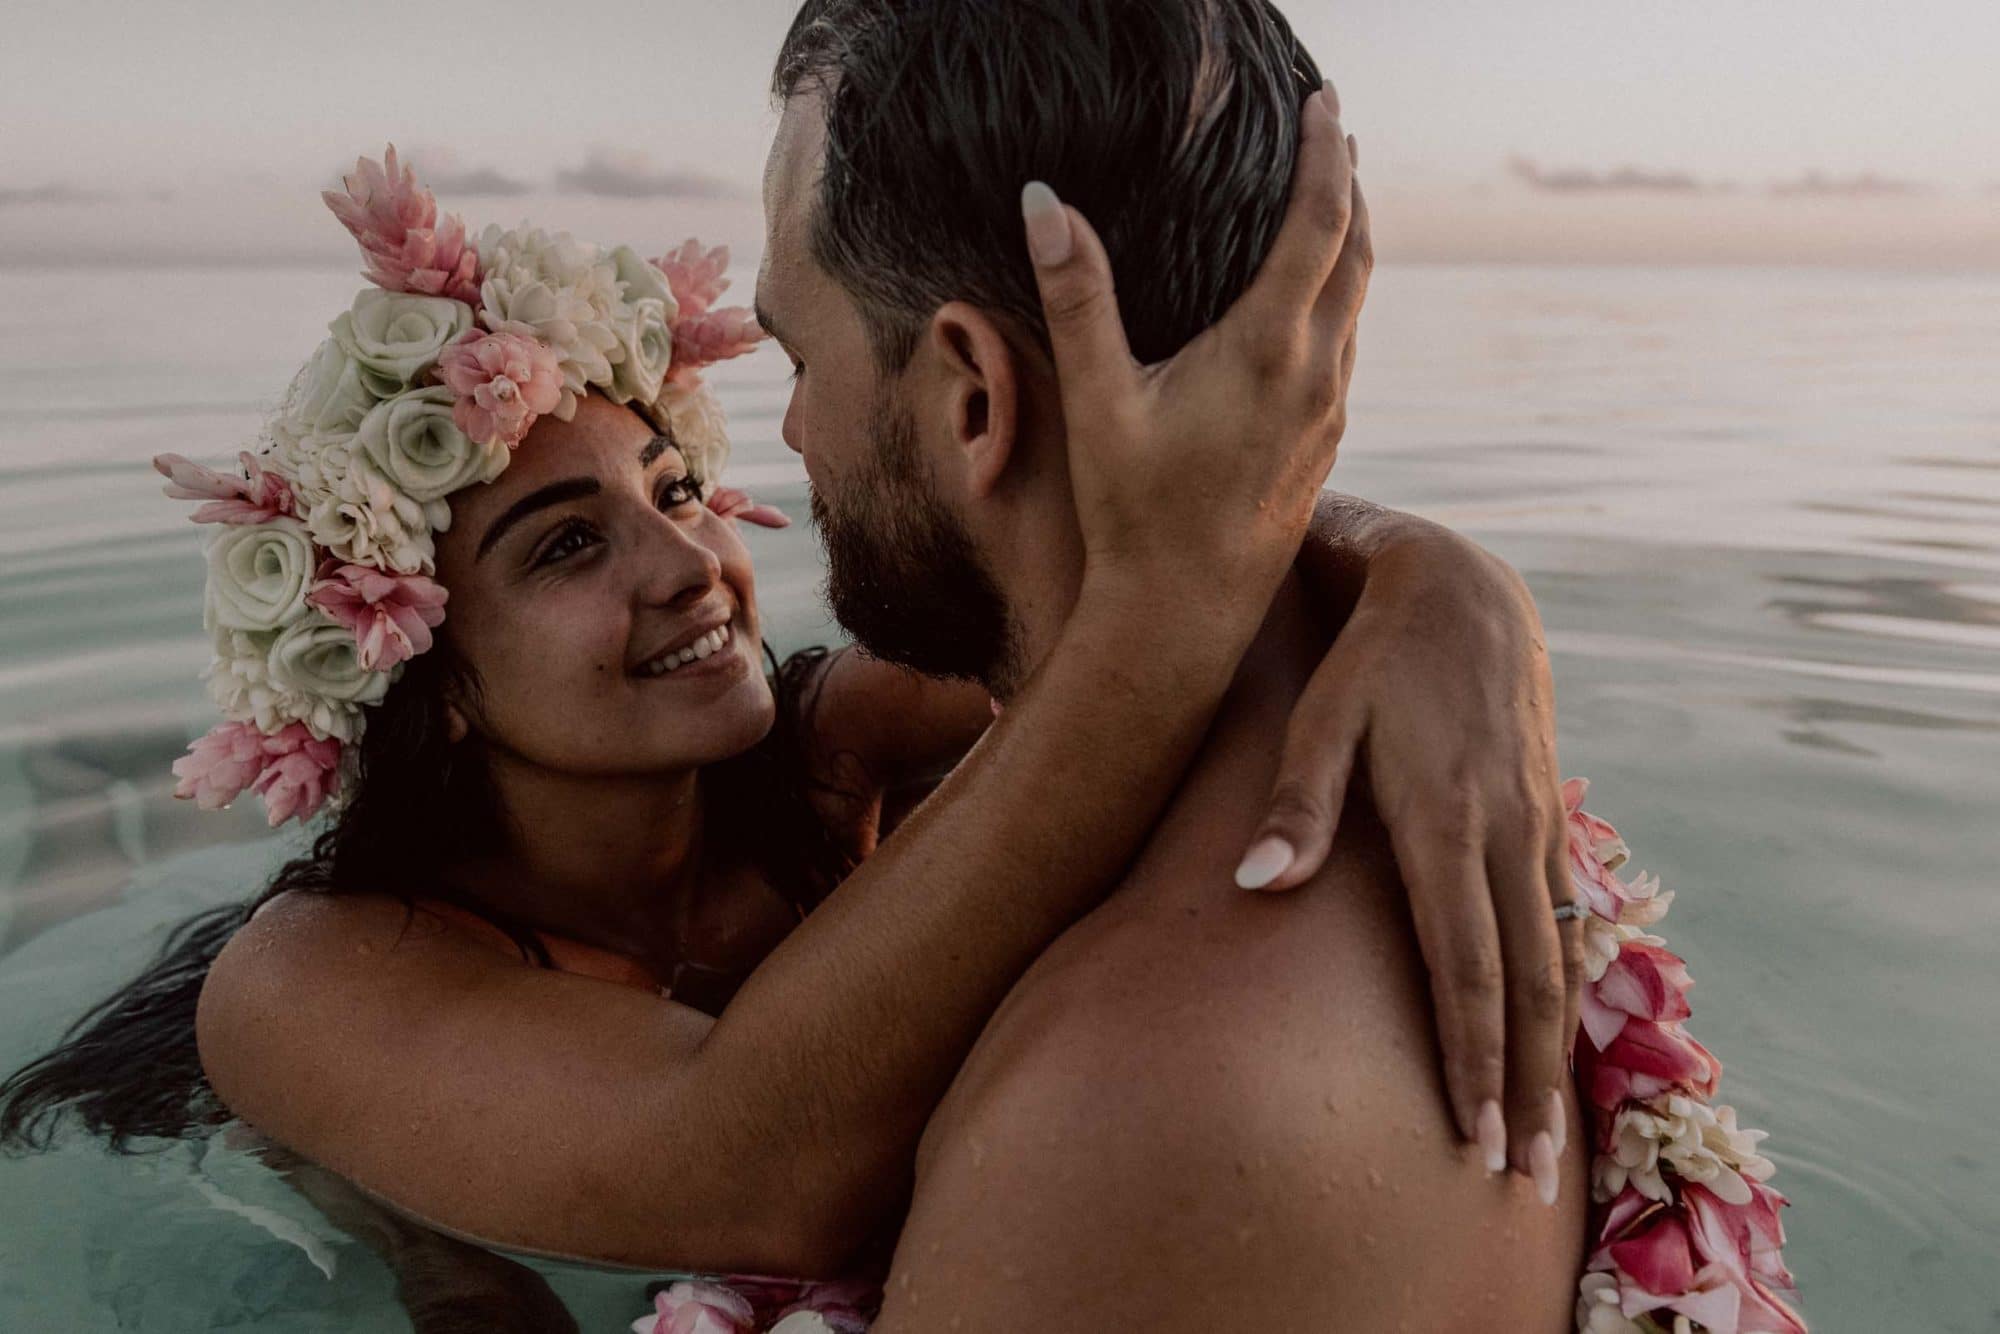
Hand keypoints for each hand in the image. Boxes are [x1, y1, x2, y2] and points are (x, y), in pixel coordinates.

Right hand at [1020, 79, 1370, 614]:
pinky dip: (1338, 293)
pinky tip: (1308, 298)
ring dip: (1349, 238)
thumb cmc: (1135, 515)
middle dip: (1349, 180)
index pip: (1320, 221)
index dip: (1325, 151)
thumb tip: (1045, 203)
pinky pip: (1345, 342)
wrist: (1186, 617)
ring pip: (1358, 300)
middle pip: (1358, 250)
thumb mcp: (1096, 401)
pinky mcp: (1324, 440)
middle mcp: (1317, 374)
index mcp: (1269, 350)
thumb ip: (1078, 296)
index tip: (1324, 101)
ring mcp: (1328, 410)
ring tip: (1328, 195)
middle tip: (1332, 129)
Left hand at [1242, 530, 1581, 1192]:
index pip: (1467, 966)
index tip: (1472, 1139)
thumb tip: (1256, 886)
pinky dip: (1560, 988)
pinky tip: (1553, 1037)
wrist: (1462, 584)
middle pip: (1526, 985)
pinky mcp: (1544, 813)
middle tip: (1519, 1181)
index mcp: (1447, 820)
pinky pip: (1562, 918)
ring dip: (1550, 1054)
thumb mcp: (1323, 710)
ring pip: (1554, 960)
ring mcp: (1536, 825)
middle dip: (1525, 1090)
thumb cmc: (1370, 651)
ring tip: (1544, 1141)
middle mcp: (1506, 833)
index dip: (1470, 1057)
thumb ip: (1295, 800)